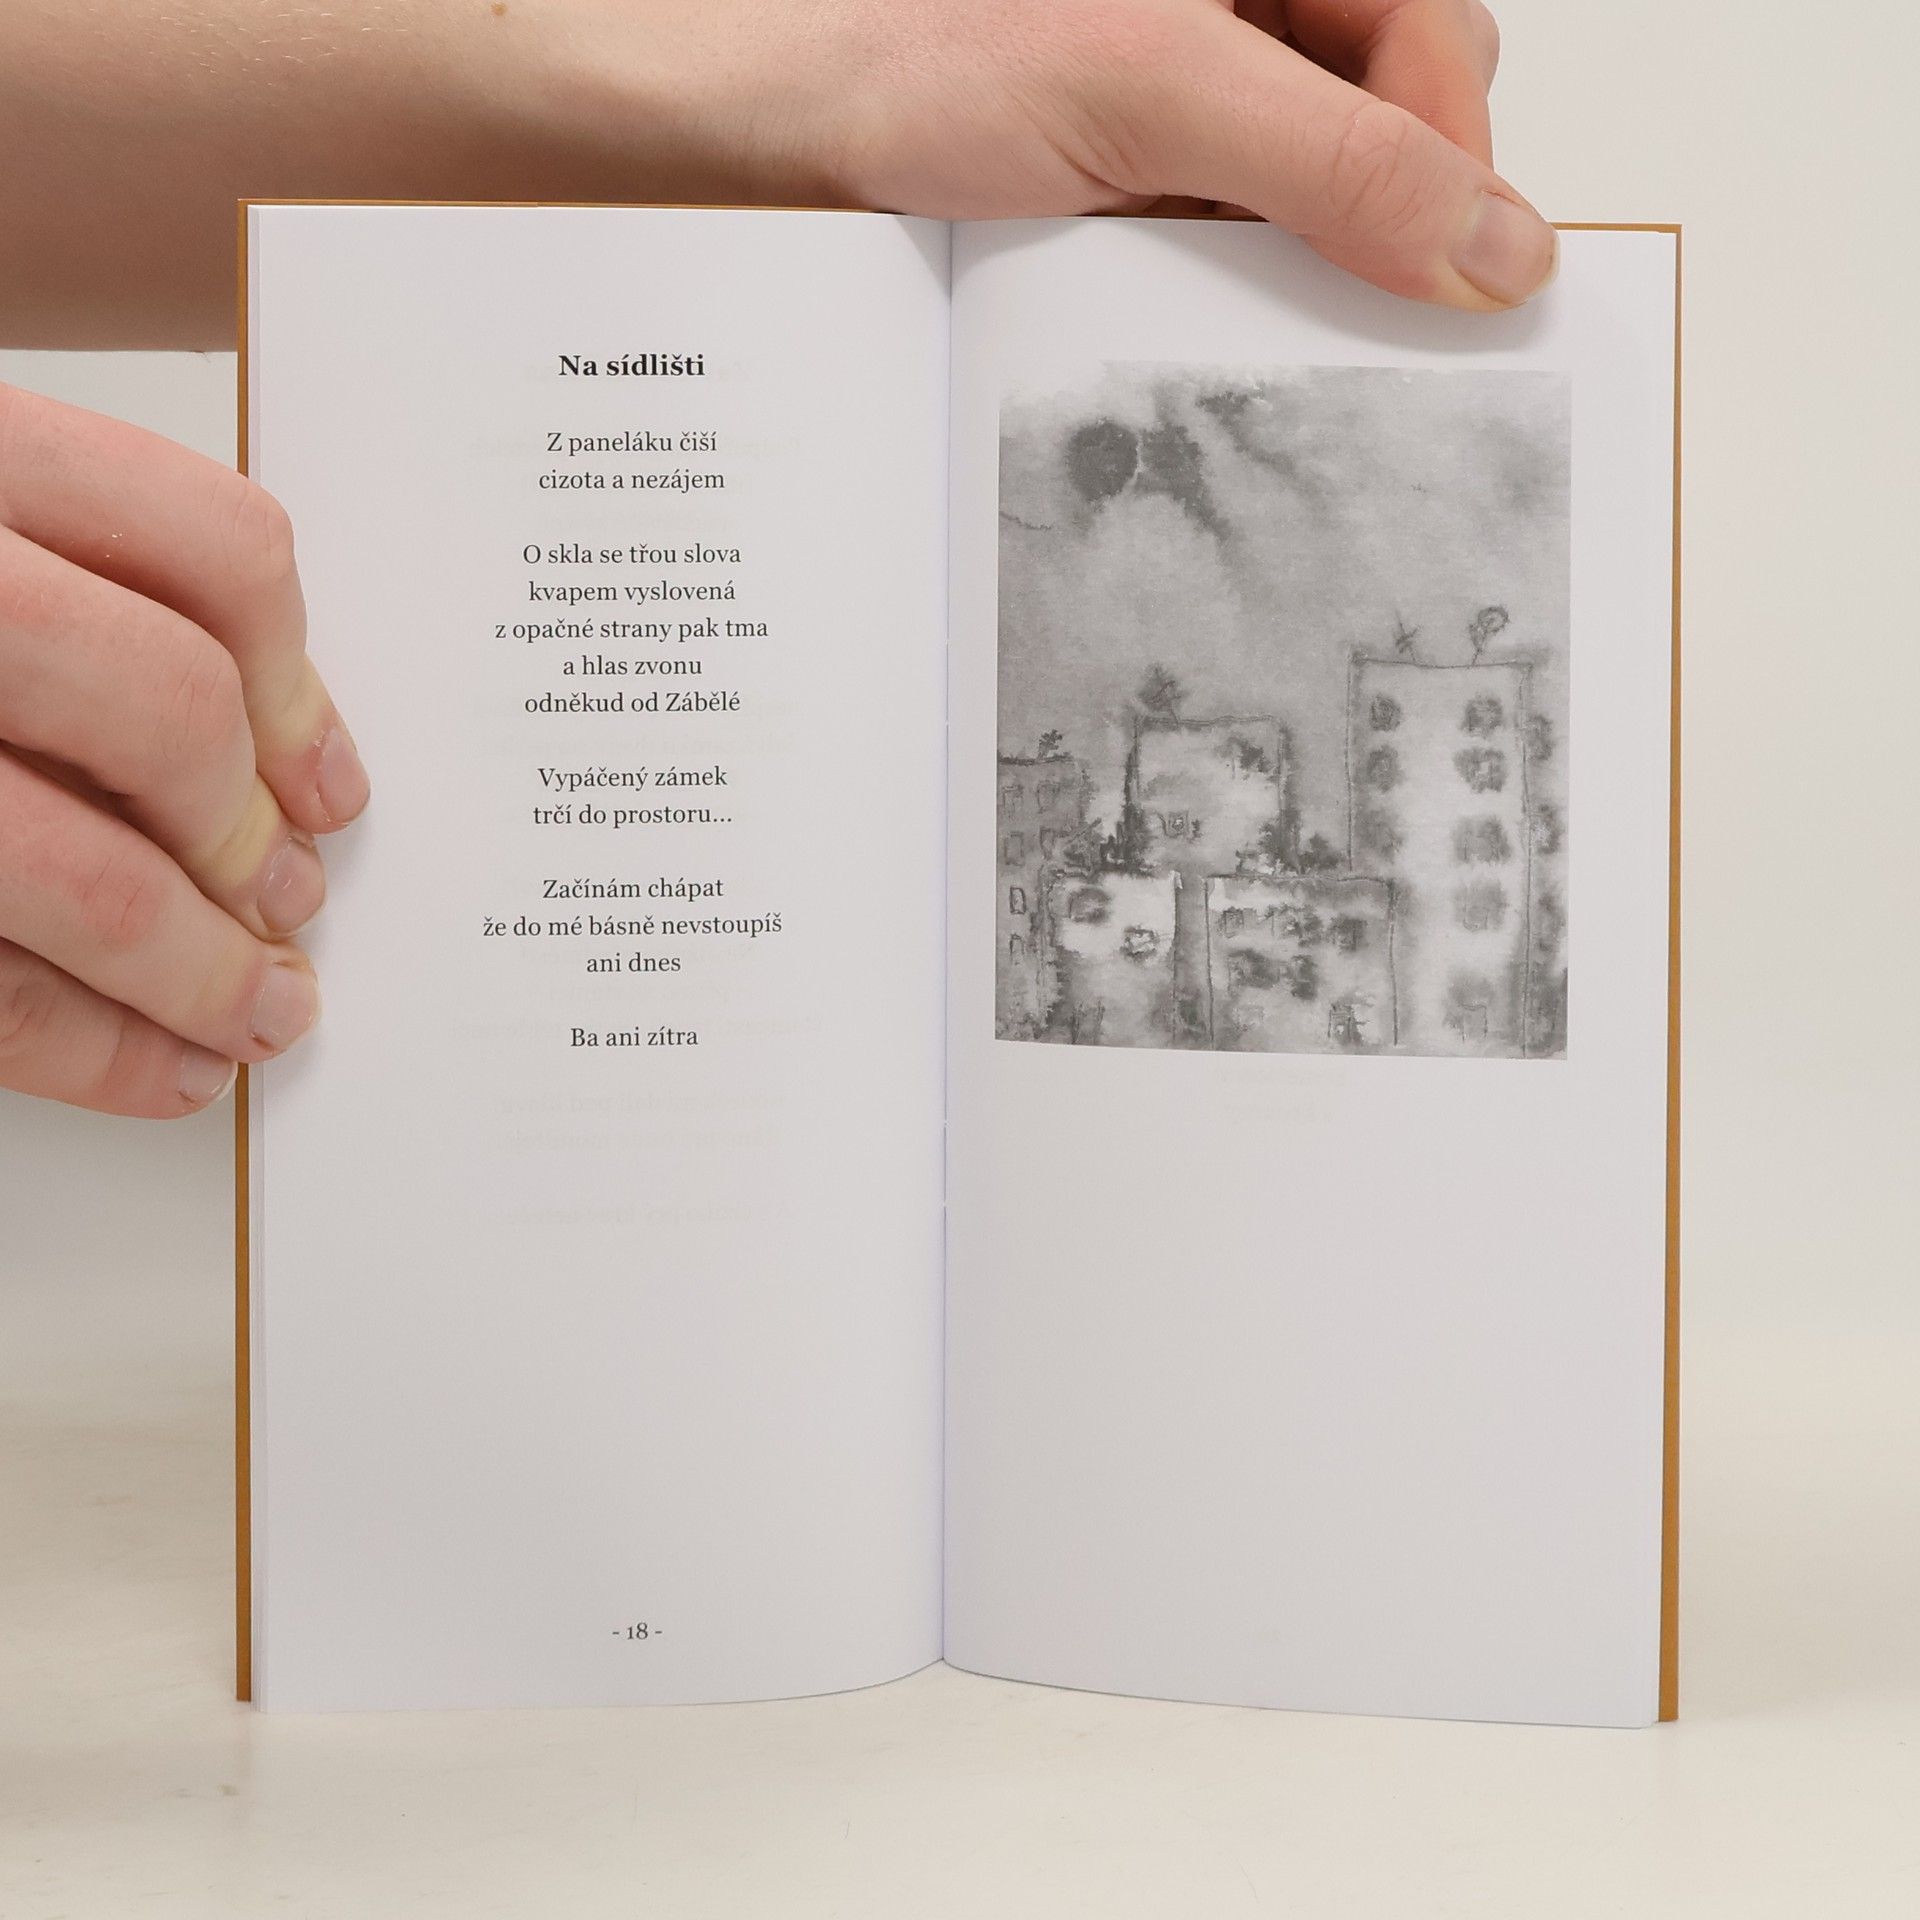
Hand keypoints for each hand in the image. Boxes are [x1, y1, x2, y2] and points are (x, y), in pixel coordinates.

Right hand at [0, 383, 366, 1117]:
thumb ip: (64, 576)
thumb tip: (275, 754)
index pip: (215, 551)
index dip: (301, 687)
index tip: (326, 781)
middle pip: (166, 711)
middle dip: (243, 837)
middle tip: (285, 903)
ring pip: (83, 877)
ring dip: (197, 972)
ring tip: (256, 1012)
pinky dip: (93, 1050)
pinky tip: (160, 1069)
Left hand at [7, 0, 1544, 343]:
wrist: (726, 150)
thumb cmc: (894, 64)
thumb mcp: (1147, 91)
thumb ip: (1334, 160)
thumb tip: (1500, 252)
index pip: (1434, 37)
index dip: (1459, 145)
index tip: (1465, 264)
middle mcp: (1223, 41)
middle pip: (1383, 137)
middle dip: (1388, 234)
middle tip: (1372, 332)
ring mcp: (1168, 145)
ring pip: (1302, 228)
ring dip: (1306, 304)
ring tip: (1283, 374)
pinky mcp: (1112, 230)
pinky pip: (1216, 287)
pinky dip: (1226, 339)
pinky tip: (1207, 380)